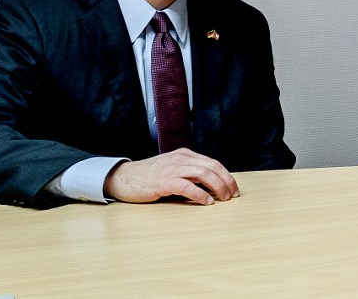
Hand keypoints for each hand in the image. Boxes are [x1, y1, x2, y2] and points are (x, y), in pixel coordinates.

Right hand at [103, 148, 238, 204]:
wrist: (124, 178)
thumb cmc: (149, 177)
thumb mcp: (172, 168)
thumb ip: (189, 172)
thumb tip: (212, 185)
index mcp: (185, 154)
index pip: (213, 163)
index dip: (227, 175)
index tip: (234, 188)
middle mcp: (181, 158)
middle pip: (213, 167)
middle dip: (227, 181)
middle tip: (233, 195)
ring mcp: (172, 168)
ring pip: (204, 174)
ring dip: (218, 187)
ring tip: (223, 199)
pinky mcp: (164, 181)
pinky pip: (188, 186)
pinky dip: (201, 195)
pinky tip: (207, 202)